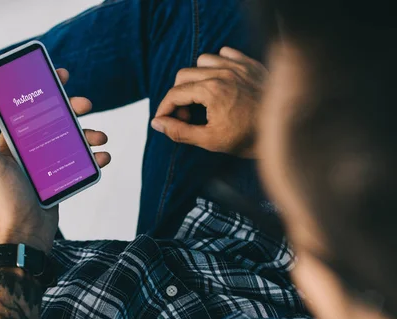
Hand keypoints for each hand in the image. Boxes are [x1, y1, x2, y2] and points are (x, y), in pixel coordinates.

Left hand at [0, 69, 110, 252]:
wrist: (24, 236)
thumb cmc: (4, 200)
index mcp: (8, 142)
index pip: (26, 108)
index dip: (42, 90)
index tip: (59, 76)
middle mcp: (27, 150)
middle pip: (53, 121)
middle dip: (71, 110)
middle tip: (86, 104)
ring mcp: (44, 165)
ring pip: (70, 141)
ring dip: (88, 134)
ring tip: (101, 136)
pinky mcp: (59, 179)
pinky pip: (79, 163)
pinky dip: (93, 158)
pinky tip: (103, 156)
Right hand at [151, 47, 267, 157]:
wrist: (285, 131)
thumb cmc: (249, 138)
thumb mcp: (210, 140)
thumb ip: (179, 132)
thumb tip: (157, 123)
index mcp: (210, 91)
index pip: (174, 94)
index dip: (164, 109)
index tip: (163, 120)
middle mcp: (222, 73)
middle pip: (184, 75)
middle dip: (178, 96)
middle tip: (185, 116)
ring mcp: (238, 66)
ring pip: (202, 61)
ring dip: (196, 78)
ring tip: (202, 99)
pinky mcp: (250, 64)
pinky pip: (226, 53)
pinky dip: (218, 65)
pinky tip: (221, 82)